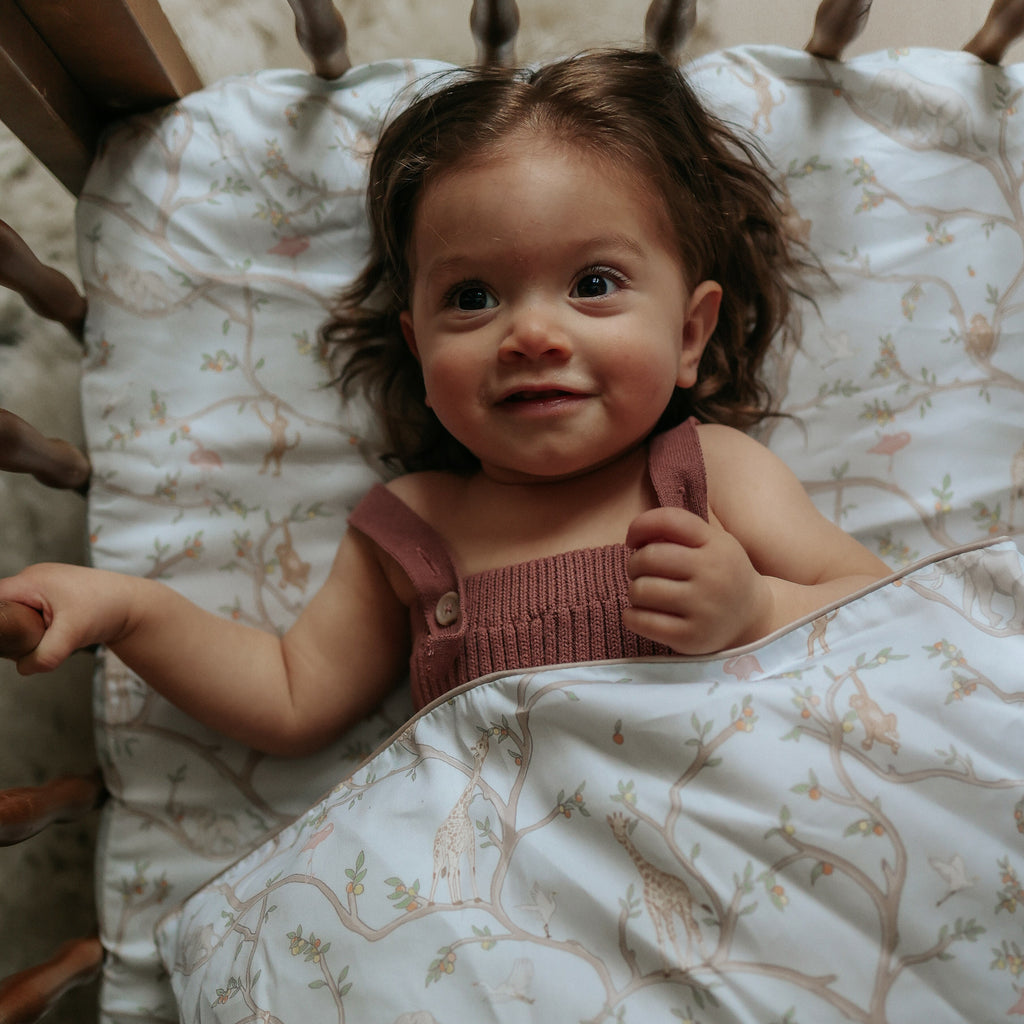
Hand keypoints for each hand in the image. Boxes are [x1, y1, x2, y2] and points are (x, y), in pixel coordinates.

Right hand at [0, 563, 133, 673]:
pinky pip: (32, 617)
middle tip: (36, 640)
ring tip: (53, 635)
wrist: (135, 606)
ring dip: (28, 632)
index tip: (9, 640)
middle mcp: (34, 579)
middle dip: (12, 631)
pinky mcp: (53, 600)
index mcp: (31, 581)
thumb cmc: (107, 608)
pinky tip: (57, 634)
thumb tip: (24, 668)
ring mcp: (44, 588)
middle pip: (3, 609)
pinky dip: (40, 630)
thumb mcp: (72, 634)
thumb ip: (44, 655)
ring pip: (18, 615)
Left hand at [623, 507, 773, 654]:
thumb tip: (635, 536)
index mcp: (717, 544)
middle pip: (648, 558)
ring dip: (634, 592)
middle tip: (642, 573)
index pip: (668, 521)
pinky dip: (631, 616)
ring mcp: (703, 608)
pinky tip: (640, 614)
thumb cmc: (719, 573)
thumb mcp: (711, 542)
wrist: (751, 617)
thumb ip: (677, 531)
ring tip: (647, 595)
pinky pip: (641, 621)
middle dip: (634, 564)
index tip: (634, 541)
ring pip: (641, 590)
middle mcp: (712, 574)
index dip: (640, 526)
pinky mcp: (690, 637)